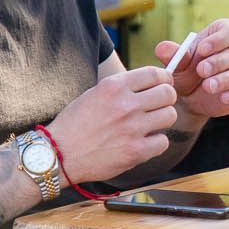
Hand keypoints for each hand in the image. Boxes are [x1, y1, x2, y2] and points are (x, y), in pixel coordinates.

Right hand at [46, 68, 180, 183]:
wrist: (58, 154)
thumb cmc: (75, 124)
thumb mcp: (95, 93)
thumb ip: (122, 87)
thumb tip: (151, 82)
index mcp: (114, 86)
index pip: (154, 74)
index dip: (164, 79)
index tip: (163, 84)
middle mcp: (125, 105)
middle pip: (168, 94)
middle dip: (166, 99)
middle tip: (157, 106)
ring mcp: (132, 128)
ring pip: (170, 116)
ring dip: (162, 120)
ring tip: (149, 125)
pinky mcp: (135, 151)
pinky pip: (163, 142)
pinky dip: (156, 143)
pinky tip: (142, 142)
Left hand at [156, 18, 228, 119]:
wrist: (189, 95)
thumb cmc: (186, 70)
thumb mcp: (177, 63)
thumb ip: (172, 55)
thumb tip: (162, 48)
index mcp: (225, 34)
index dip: (218, 40)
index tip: (202, 49)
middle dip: (219, 61)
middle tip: (201, 70)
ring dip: (226, 79)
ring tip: (208, 86)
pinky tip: (224, 98)